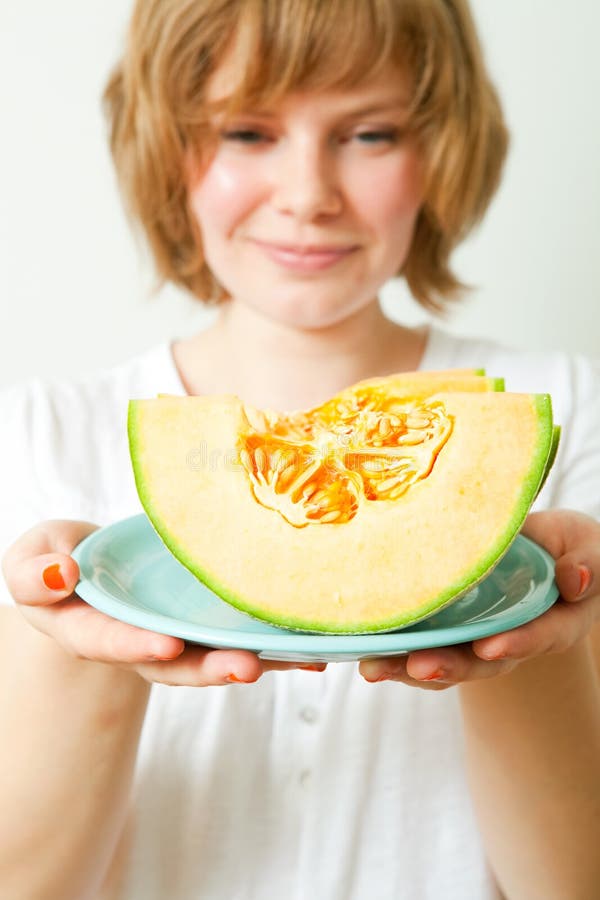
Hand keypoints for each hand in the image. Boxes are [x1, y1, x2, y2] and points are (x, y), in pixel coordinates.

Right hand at [2, 520, 319, 685]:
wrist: (91, 566)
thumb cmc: (58, 562)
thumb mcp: (30, 561)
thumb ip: (32, 573)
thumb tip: (59, 575)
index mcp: (95, 631)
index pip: (114, 642)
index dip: (138, 645)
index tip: (166, 644)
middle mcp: (144, 642)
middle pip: (179, 663)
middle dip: (212, 668)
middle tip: (246, 669)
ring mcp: (180, 633)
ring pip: (220, 652)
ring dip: (262, 659)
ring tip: (303, 659)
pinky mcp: (208, 620)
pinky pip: (244, 633)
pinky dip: (280, 643)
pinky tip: (317, 644)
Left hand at [359, 509, 599, 689]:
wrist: (539, 549)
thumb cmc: (567, 548)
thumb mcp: (587, 548)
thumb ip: (587, 563)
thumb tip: (575, 578)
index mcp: (553, 622)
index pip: (538, 637)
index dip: (517, 643)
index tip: (490, 645)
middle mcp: (511, 638)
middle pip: (480, 662)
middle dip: (448, 667)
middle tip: (419, 667)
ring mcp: (476, 636)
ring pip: (443, 659)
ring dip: (407, 666)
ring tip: (373, 668)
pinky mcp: (447, 627)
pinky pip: (421, 642)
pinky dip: (392, 648)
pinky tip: (361, 647)